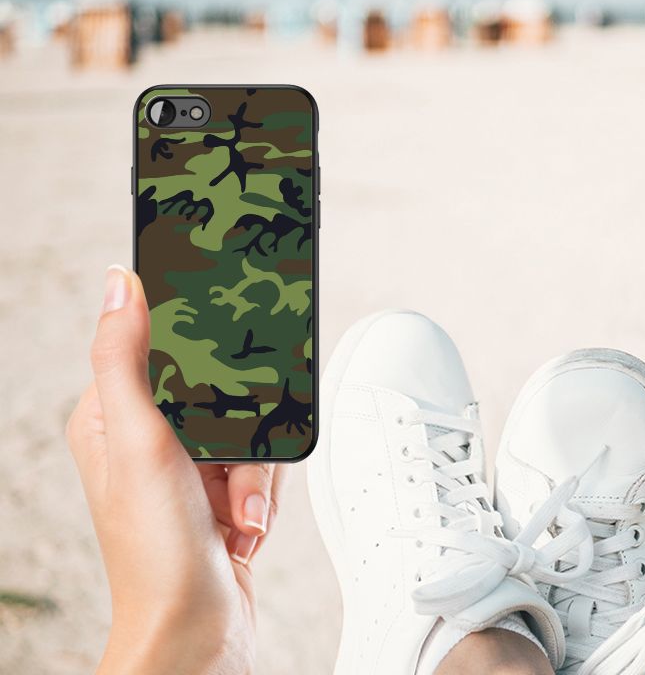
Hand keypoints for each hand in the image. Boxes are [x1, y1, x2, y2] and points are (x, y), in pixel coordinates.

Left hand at [66, 265, 285, 673]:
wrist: (197, 632)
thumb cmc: (156, 553)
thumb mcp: (139, 442)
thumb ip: (125, 359)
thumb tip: (120, 283)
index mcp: (111, 417)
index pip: (158, 348)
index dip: (197, 349)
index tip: (224, 350)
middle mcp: (147, 440)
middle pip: (220, 388)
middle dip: (240, 432)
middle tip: (227, 472)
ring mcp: (187, 468)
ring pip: (249, 426)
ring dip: (254, 473)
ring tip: (236, 511)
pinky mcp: (220, 492)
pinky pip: (262, 463)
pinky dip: (262, 494)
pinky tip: (244, 524)